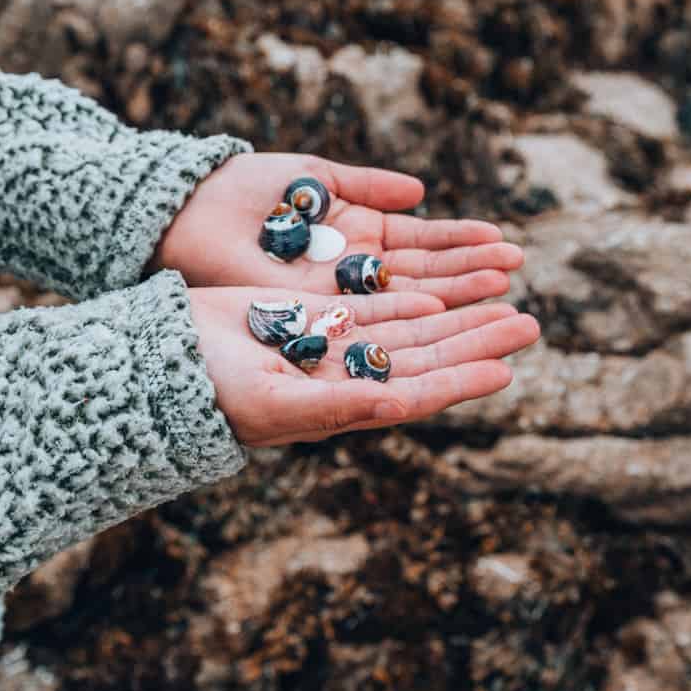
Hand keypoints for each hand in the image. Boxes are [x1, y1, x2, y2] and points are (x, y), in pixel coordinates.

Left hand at [156, 154, 523, 308]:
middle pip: (424, 285)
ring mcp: (332, 301)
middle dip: (472, 286)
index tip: (505, 248)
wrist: (188, 211)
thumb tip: (420, 192)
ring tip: (505, 305)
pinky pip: (363, 320)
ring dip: (453, 307)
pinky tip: (441, 309)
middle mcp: (351, 280)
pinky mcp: (306, 317)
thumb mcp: (315, 179)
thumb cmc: (245, 190)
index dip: (463, 251)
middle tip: (521, 286)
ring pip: (403, 308)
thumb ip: (367, 186)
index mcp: (355, 244)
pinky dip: (402, 314)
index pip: (423, 251)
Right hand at [189, 287, 539, 446]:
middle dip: (475, 338)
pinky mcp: (314, 309)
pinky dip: (410, 291)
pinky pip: (375, 299)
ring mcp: (333, 341)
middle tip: (528, 323)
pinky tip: (444, 284)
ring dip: (455, 311)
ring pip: (409, 323)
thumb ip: (338, 404)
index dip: (461, 380)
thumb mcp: (274, 401)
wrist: (163, 355)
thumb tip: (401, 402)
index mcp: (342, 405)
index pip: (416, 393)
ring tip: (501, 295)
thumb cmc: (210, 389)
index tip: (505, 369)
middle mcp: (347, 374)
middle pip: (426, 353)